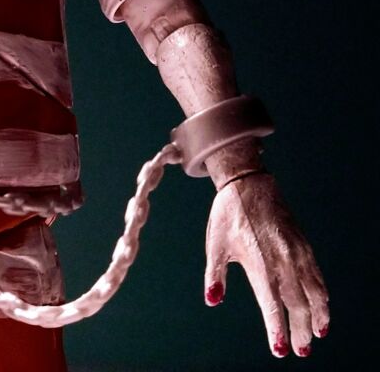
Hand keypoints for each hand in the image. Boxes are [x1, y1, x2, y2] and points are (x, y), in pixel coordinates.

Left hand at [204, 172, 328, 357]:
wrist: (248, 183)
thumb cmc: (228, 214)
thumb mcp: (215, 244)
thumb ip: (215, 274)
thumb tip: (212, 300)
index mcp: (259, 263)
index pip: (272, 305)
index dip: (277, 330)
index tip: (281, 350)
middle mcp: (282, 261)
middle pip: (298, 305)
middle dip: (300, 331)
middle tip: (300, 350)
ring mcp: (297, 253)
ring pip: (314, 293)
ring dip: (317, 317)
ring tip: (316, 335)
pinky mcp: (304, 246)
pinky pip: (318, 277)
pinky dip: (322, 296)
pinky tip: (321, 307)